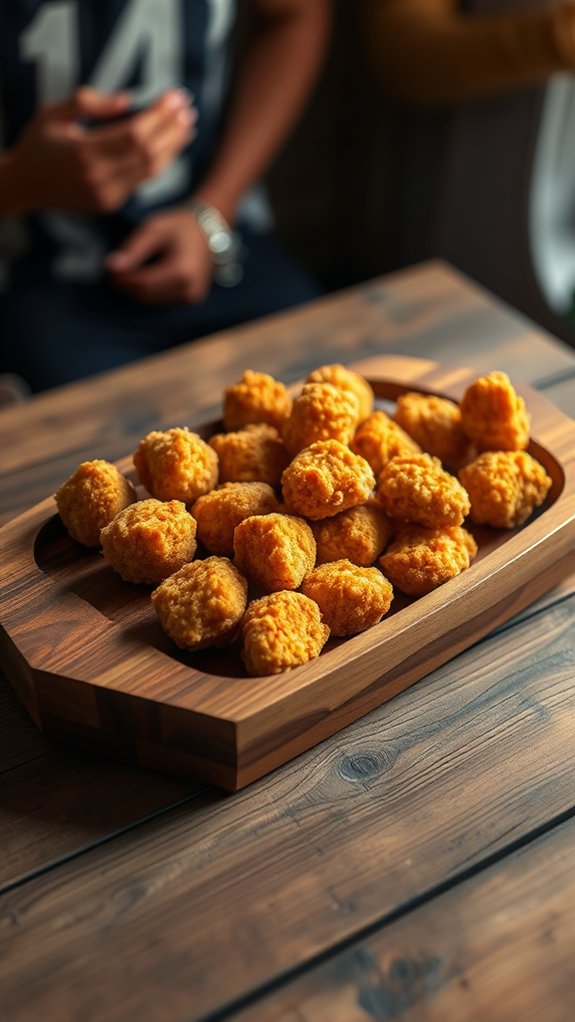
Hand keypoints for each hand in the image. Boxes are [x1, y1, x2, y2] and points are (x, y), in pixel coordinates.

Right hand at [9, 86, 195, 213]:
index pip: (135, 133)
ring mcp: (106, 194)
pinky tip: (170, 145)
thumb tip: (128, 100)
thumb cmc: (39, 143)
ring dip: (172, 146)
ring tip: (187, 125)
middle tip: (187, 107)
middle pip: (149, 152)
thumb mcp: (54, 113)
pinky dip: (159, 161)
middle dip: (172, 128)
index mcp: (84, 152)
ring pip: (151, 170)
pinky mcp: (110, 203)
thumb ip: (88, 103)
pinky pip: (142, 181)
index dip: (159, 115)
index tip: (175, 96)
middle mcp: (98, 177)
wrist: (26, 186)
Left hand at [106, 209, 214, 302]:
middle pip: (146, 295)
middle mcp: (189, 290)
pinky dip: (148, 290)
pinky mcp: (191, 299)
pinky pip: (161, 299)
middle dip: (126, 284)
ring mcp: (191, 297)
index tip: (108, 267)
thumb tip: (111, 266)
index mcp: (181, 272)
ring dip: (135, 289)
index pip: (142, 284)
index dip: (122, 279)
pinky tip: (143, 276)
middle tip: (113, 269)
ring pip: (151, 300)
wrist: (210, 231)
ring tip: (126, 271)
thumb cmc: (180, 226)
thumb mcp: (154, 229)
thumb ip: (133, 249)